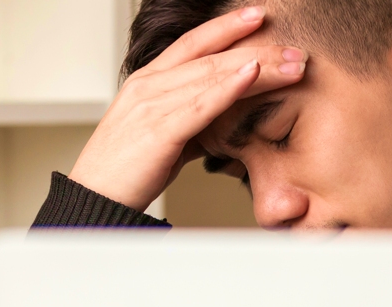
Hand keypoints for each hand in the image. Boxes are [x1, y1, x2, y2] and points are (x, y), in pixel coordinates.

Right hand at [68, 6, 306, 211]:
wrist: (96, 201)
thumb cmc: (127, 172)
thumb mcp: (165, 136)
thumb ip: (192, 122)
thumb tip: (224, 121)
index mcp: (148, 82)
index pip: (193, 43)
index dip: (226, 26)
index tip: (259, 16)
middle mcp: (149, 86)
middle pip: (211, 56)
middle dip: (258, 48)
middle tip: (296, 49)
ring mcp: (152, 105)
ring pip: (213, 75)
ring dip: (259, 66)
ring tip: (292, 63)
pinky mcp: (158, 131)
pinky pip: (201, 104)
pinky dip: (229, 87)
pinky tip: (253, 74)